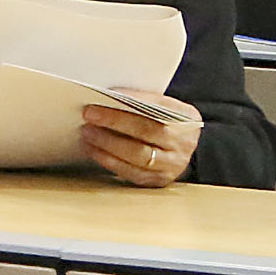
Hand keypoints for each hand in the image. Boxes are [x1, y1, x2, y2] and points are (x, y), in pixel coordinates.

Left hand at [80, 98, 201, 188]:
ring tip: (87, 132)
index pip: (160, 107)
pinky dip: (109, 161)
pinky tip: (93, 150)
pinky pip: (132, 172)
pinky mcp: (158, 180)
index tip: (109, 94)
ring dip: (108, 143)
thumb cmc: (162, 123)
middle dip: (116, 121)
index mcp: (188, 119)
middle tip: (89, 114)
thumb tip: (110, 95)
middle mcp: (184, 143)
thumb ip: (143, 101)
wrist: (177, 150)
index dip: (135, 100)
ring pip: (139, 155)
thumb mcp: (163, 108)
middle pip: (148, 131)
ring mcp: (173, 165)